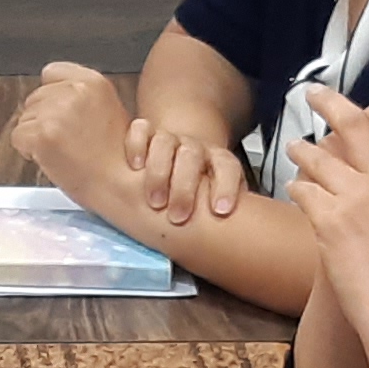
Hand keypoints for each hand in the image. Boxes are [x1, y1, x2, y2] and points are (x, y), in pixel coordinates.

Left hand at [10, 61, 133, 201]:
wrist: (122, 187)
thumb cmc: (118, 160)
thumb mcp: (109, 112)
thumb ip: (81, 98)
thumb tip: (54, 97)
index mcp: (93, 82)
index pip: (52, 72)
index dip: (52, 96)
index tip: (60, 116)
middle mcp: (74, 91)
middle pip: (35, 97)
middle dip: (43, 119)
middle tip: (67, 142)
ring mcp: (57, 111)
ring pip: (24, 119)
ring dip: (36, 137)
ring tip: (64, 152)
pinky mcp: (43, 134)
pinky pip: (18, 138)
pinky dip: (28, 152)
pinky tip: (52, 160)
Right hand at [124, 106, 246, 220]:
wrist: (179, 160)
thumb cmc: (199, 190)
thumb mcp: (215, 201)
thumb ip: (225, 215)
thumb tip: (233, 237)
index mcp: (217, 160)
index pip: (228, 167)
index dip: (226, 187)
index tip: (221, 211)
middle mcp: (193, 147)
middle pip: (192, 156)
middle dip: (184, 188)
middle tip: (178, 218)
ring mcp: (169, 139)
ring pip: (164, 143)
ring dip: (158, 173)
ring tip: (155, 203)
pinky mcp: (146, 135)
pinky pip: (140, 130)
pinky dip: (136, 145)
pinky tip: (135, 166)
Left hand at [287, 66, 368, 337]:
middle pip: (352, 123)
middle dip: (327, 101)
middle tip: (312, 94)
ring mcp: (359, 196)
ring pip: (317, 156)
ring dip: (303, 154)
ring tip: (298, 154)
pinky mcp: (330, 219)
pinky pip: (303, 189)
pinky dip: (300, 191)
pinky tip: (303, 198)